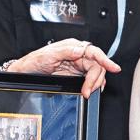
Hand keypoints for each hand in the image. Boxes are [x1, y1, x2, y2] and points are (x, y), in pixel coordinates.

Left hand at [6, 39, 120, 98]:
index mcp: (73, 47)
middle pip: (97, 65)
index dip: (105, 59)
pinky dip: (92, 85)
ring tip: (87, 92)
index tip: (113, 67)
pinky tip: (89, 90)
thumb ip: (66, 51)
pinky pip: (89, 79)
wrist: (26, 72)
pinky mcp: (75, 74)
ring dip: (94, 83)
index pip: (94, 52)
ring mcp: (76, 65)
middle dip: (96, 78)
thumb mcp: (48, 55)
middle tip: (89, 90)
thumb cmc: (34, 61)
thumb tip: (80, 50)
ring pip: (95, 73)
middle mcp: (77, 55)